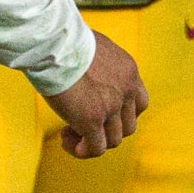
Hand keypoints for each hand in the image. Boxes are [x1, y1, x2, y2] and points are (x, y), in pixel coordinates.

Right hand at [43, 30, 147, 157]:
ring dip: (92, 141)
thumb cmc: (64, 41)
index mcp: (129, 71)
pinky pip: (95, 148)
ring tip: (70, 132)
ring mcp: (111, 107)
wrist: (53, 43)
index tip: (102, 112)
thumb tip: (88, 73)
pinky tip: (68, 141)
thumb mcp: (95, 48)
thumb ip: (100, 64)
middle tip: (82, 123)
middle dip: (107, 130)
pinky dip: (84, 151)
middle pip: (128, 126)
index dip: (122, 114)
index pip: (140, 103)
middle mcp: (126, 90)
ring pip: (113, 140)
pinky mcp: (92, 120)